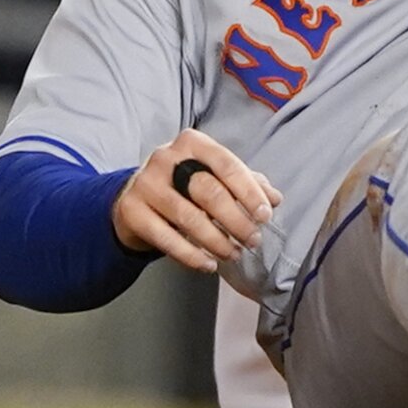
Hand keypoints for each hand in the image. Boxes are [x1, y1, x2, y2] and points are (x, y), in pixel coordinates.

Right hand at [113, 129, 282, 273]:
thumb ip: (246, 182)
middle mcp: (166, 159)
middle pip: (209, 192)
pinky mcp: (132, 211)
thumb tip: (275, 198)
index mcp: (192, 142)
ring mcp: (146, 185)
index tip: (266, 215)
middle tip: (253, 240)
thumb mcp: (213, 176)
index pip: (227, 165)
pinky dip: (191, 255)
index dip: (250, 192)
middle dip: (236, 220)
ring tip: (234, 254)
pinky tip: (209, 264)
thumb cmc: (182, 184)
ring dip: (217, 241)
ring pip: (189, 218)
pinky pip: (167, 239)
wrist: (134, 198)